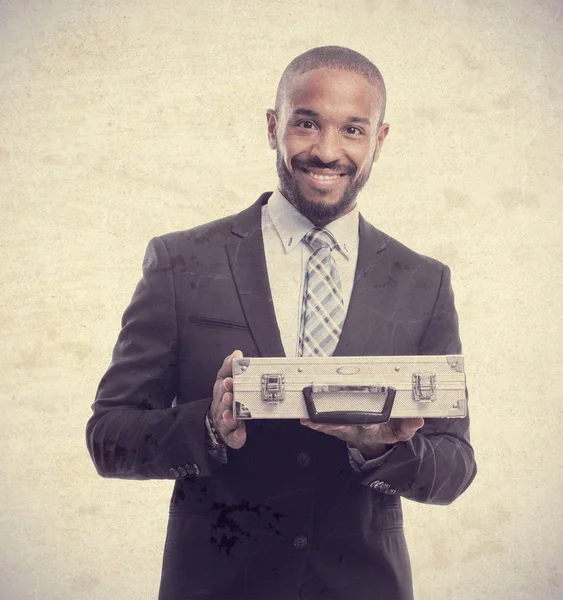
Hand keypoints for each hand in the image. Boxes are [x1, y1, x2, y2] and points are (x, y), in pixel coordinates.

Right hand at [210, 350, 246, 448]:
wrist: (214, 421)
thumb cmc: (223, 397)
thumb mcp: (223, 379)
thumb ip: (229, 366)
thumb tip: (237, 352)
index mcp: (222, 391)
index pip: (222, 384)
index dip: (226, 383)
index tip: (229, 380)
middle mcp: (222, 406)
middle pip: (223, 403)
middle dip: (226, 399)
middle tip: (230, 396)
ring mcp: (224, 421)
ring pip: (225, 420)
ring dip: (228, 418)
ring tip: (231, 416)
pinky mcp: (230, 435)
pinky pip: (232, 437)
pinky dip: (236, 437)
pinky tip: (241, 436)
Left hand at [300, 417, 423, 457]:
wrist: (375, 442)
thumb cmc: (388, 432)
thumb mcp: (401, 432)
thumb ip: (409, 426)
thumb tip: (419, 420)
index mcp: (373, 428)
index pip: (370, 425)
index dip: (367, 423)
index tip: (363, 421)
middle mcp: (356, 429)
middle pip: (346, 425)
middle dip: (336, 423)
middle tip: (327, 420)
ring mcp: (345, 428)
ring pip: (332, 425)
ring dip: (321, 423)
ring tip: (310, 420)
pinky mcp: (336, 426)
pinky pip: (324, 425)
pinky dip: (314, 424)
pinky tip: (304, 421)